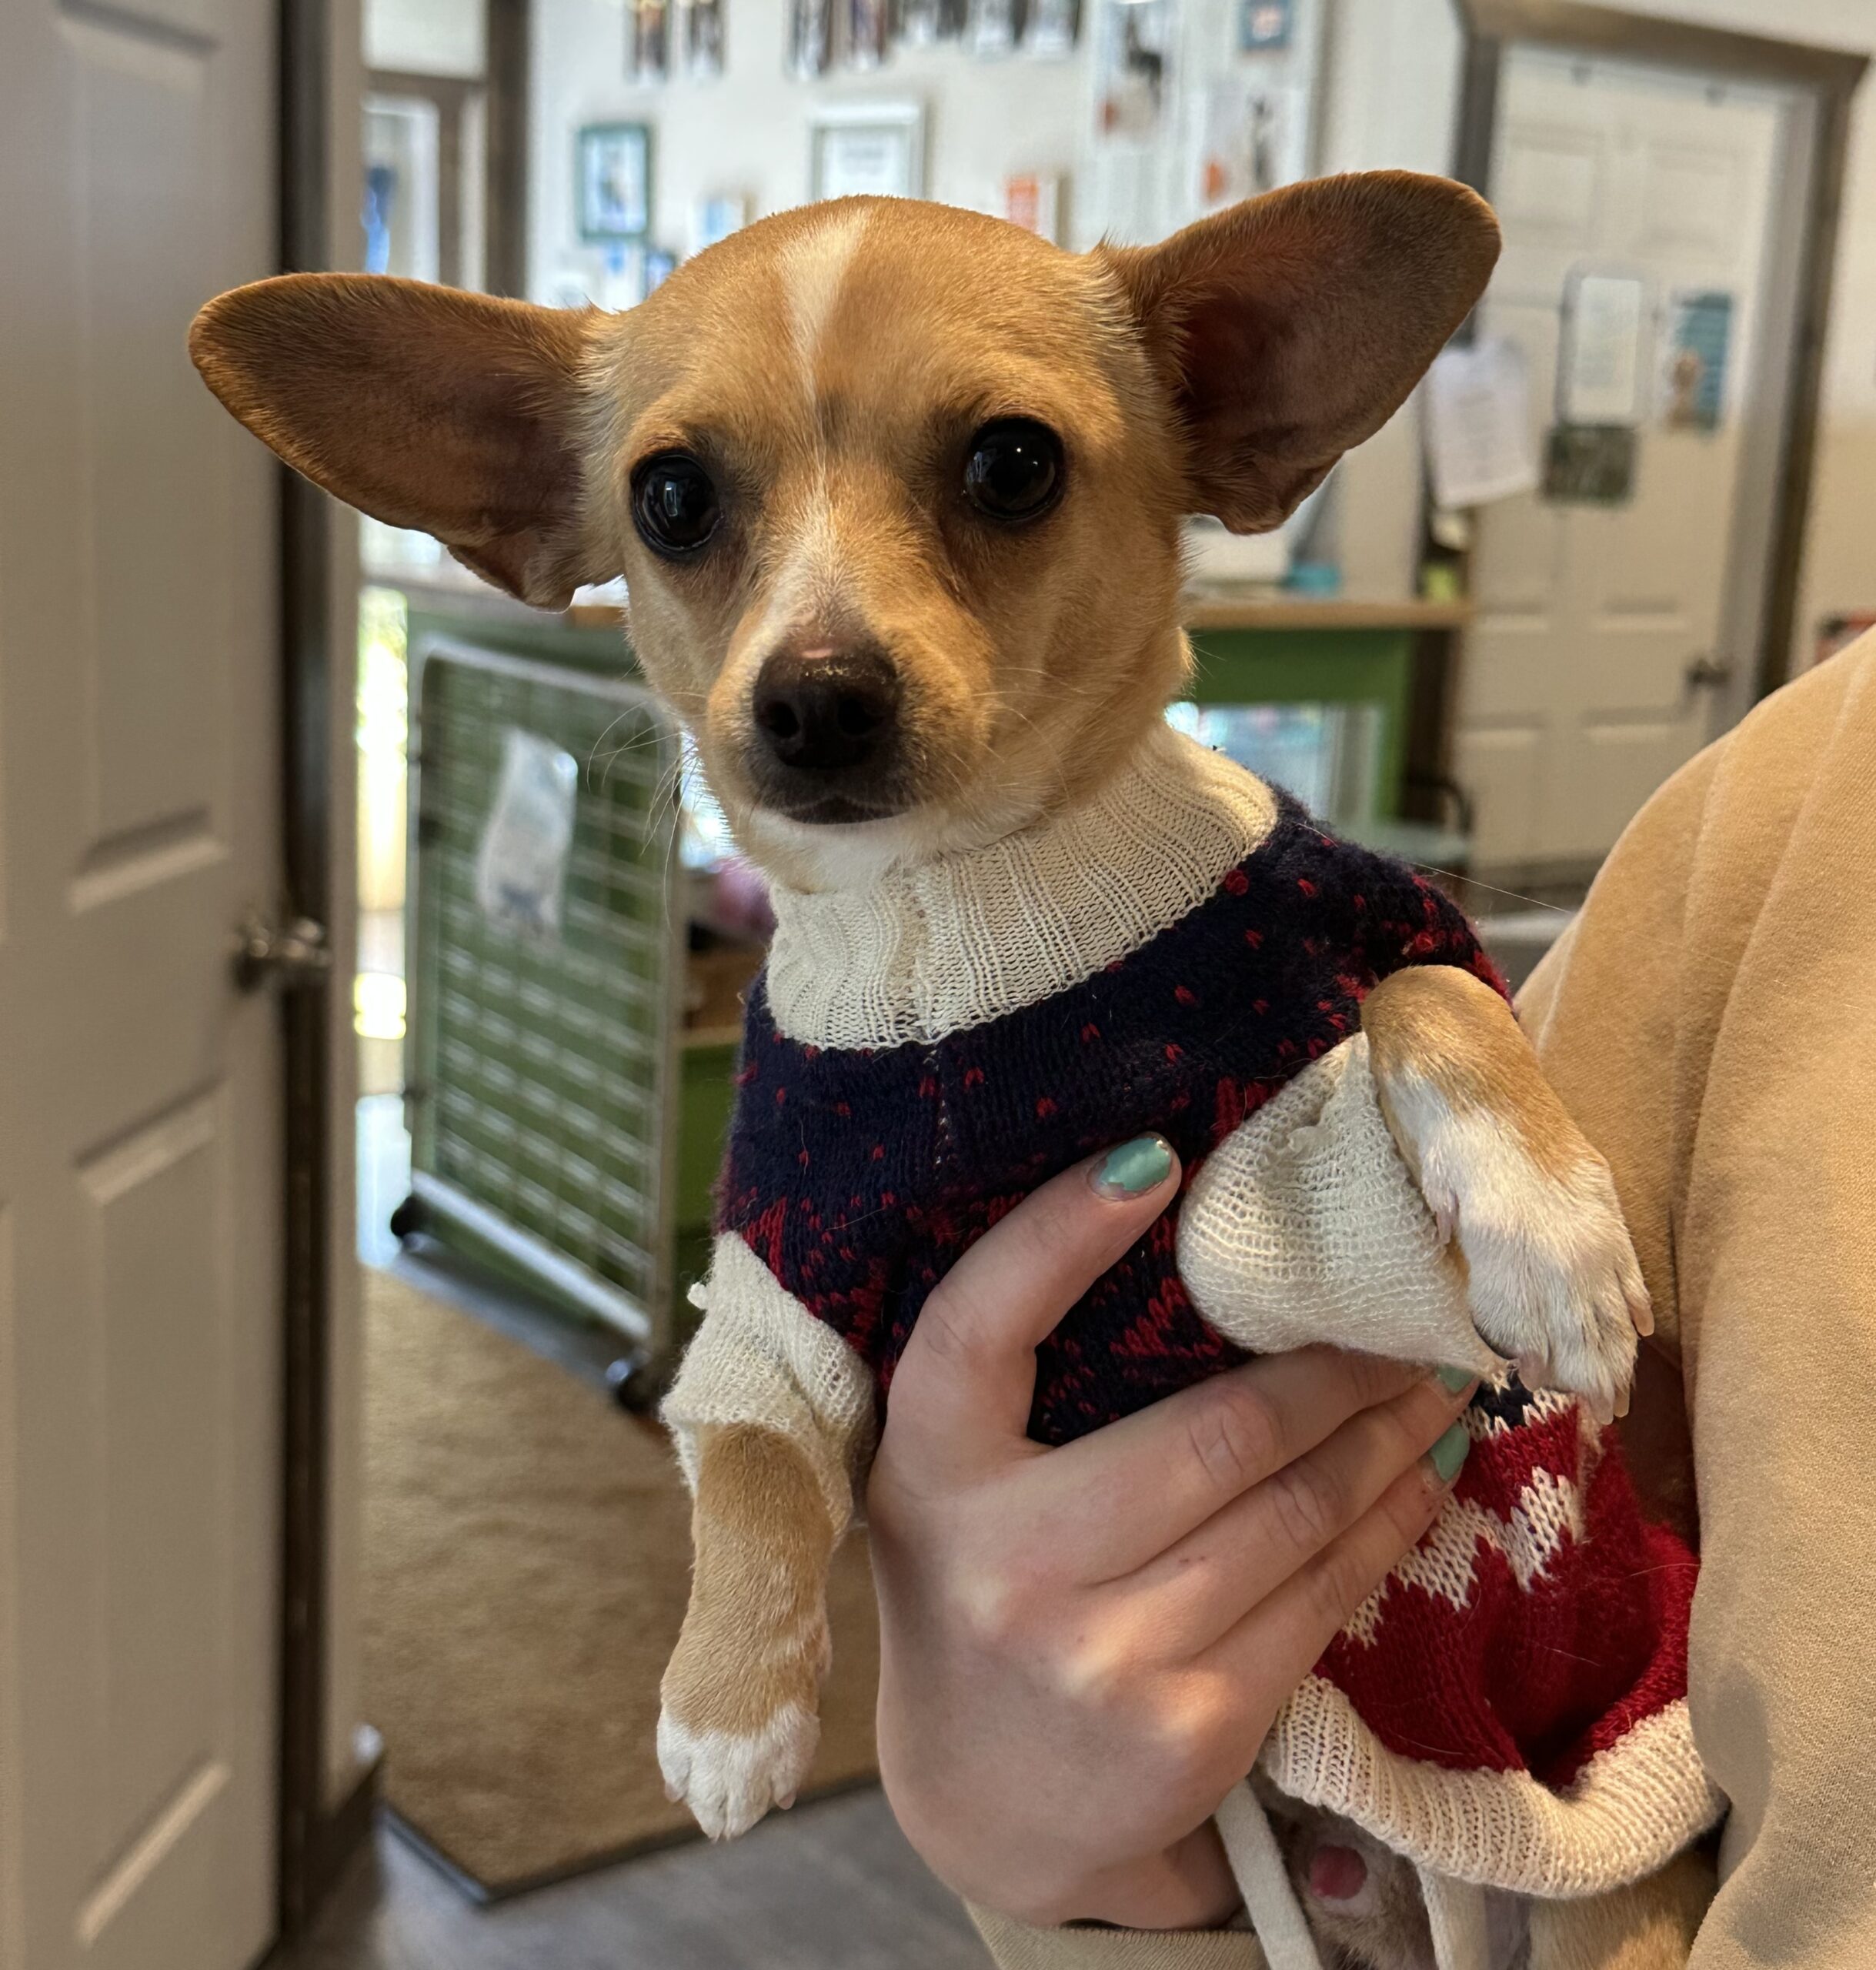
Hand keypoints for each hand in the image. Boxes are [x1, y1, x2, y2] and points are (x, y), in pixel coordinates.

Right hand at [867, 1135, 1475, 1932]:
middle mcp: (1004, 1560)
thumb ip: (1026, 1382)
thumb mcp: (965, 1480)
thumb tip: (1184, 1227)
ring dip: (1387, 1437)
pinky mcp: (1188, 1724)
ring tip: (1437, 1385)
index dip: (1059, 1232)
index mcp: (927, 1468)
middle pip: (1211, 1431)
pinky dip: (1386, 1525)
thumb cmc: (988, 1589)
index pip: (978, 1324)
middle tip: (1405, 1312)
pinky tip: (1420, 1479)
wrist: (990, 1805)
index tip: (1159, 1157)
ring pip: (1290, 1512)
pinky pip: (1320, 1598)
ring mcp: (1099, 1653)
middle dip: (1335, 1365)